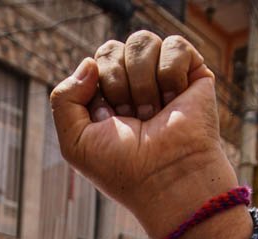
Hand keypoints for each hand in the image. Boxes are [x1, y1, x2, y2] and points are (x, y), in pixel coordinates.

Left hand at [50, 33, 247, 238]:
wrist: (166, 178)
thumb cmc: (123, 168)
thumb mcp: (74, 141)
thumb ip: (63, 99)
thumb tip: (89, 62)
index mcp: (108, 95)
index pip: (95, 61)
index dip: (99, 89)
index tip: (110, 122)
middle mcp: (135, 82)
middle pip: (112, 49)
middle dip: (118, 86)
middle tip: (134, 119)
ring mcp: (164, 76)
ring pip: (141, 42)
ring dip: (142, 83)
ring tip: (153, 114)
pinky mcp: (194, 72)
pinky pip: (174, 45)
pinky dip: (170, 75)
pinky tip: (175, 100)